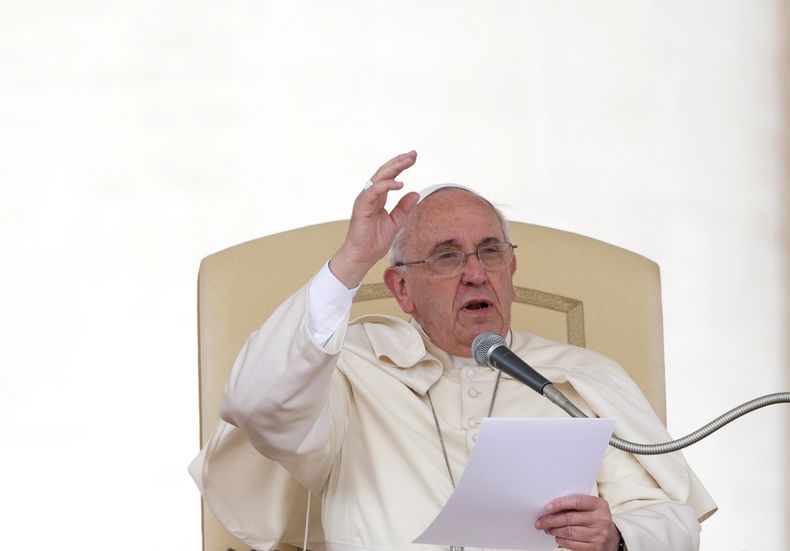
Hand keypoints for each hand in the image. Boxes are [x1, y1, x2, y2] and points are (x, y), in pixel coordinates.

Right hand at [330, 151, 419, 287]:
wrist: (362, 256)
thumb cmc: (375, 241)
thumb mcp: (396, 222)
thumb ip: (404, 207)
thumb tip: (415, 193)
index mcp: (379, 197)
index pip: (390, 176)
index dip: (401, 165)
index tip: (414, 157)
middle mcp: (371, 195)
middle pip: (385, 172)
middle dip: (399, 161)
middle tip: (413, 154)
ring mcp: (365, 199)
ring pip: (379, 177)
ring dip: (394, 168)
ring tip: (408, 162)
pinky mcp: (361, 206)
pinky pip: (373, 191)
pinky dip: (386, 185)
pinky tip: (399, 184)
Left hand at [535, 494, 620, 550]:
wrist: (611, 537)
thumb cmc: (594, 518)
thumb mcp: (590, 507)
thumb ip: (574, 504)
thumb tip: (550, 507)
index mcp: (599, 505)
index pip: (577, 501)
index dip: (560, 504)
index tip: (546, 507)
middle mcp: (601, 520)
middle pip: (570, 518)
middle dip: (551, 520)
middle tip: (540, 521)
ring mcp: (599, 535)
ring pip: (569, 532)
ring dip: (554, 530)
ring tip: (547, 528)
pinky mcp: (595, 548)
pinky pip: (572, 544)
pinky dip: (561, 540)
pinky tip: (557, 536)